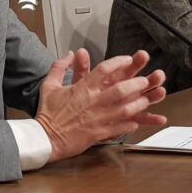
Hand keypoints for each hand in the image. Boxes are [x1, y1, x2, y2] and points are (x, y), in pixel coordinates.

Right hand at [36, 49, 166, 162]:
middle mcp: (92, 102)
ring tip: (146, 100)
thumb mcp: (49, 85)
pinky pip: (119, 128)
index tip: (128, 60)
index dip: (119, 62)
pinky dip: (129, 124)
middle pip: (120, 89)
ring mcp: (97, 118)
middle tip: (145, 80)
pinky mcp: (98, 133)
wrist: (45, 138)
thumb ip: (60, 66)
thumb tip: (70, 54)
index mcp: (82, 88)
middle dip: (136, 84)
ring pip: (124, 109)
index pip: (104, 70)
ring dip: (138, 104)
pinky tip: (136, 121)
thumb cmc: (48, 113)